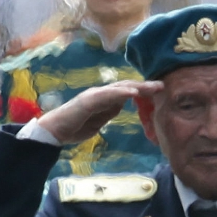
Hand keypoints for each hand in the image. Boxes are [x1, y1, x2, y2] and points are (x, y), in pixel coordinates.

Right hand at [36, 80, 162, 146]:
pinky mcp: (88, 101)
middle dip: (145, 85)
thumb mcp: (99, 120)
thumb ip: (110, 112)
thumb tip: (122, 105)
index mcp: (103, 98)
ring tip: (153, 87)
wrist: (55, 131)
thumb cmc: (75, 127)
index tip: (158, 92)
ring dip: (137, 86)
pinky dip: (121, 93)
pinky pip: (107, 95)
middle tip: (162, 85)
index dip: (142, 91)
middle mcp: (100, 93)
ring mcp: (94, 95)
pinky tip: (133, 92)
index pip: (126, 92)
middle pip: (126, 86)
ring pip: (119, 88)